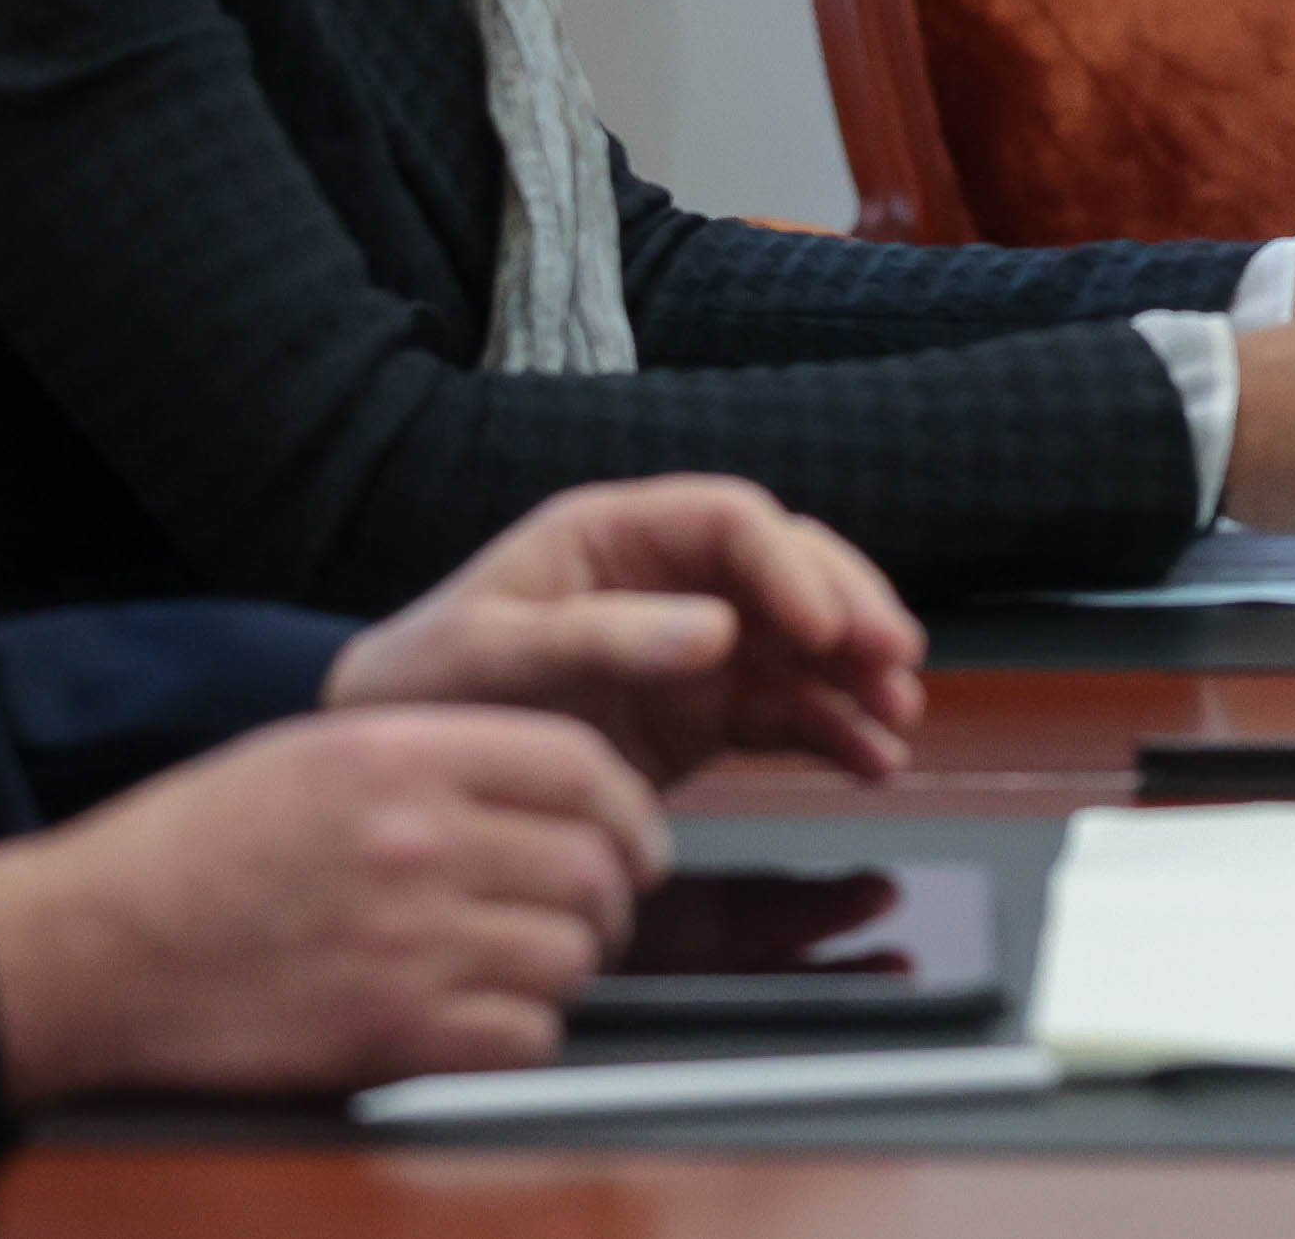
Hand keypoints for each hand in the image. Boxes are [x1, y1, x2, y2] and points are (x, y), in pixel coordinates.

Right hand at [0, 707, 666, 1101]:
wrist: (86, 948)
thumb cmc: (190, 849)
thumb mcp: (322, 751)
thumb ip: (444, 755)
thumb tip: (556, 785)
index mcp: (407, 756)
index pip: (584, 771)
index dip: (630, 812)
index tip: (632, 842)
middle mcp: (424, 841)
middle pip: (594, 867)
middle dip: (606, 898)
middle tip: (583, 916)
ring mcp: (413, 940)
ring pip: (572, 956)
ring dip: (562, 969)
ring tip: (518, 968)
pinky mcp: (392, 1033)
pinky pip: (526, 1038)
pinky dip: (521, 1037)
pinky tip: (480, 1022)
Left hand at [325, 477, 922, 788]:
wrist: (398, 771)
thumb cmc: (427, 687)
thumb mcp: (494, 653)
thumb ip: (599, 637)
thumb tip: (716, 633)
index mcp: (618, 535)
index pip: (734, 522)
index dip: (790, 568)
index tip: (824, 629)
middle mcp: (671, 579)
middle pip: (792, 571)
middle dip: (852, 612)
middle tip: (894, 660)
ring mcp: (695, 646)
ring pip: (807, 642)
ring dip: (859, 675)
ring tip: (896, 717)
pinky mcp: (704, 712)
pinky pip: (790, 711)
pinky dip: (836, 732)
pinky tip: (870, 761)